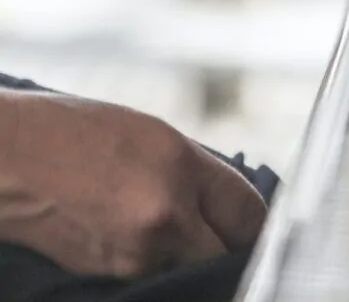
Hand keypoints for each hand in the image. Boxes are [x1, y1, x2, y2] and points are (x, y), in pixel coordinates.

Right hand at [0, 90, 265, 276]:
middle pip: (229, 253)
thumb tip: (234, 210)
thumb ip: (198, 174)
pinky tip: (149, 246)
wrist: (4, 159)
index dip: (258, 224)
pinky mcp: (110, 276)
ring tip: (174, 236)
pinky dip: (162, 267)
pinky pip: (157, 278)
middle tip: (225, 241)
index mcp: (181, 165)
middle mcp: (165, 213)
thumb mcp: (152, 136)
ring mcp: (136, 252)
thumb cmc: (73, 135)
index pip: (251, 213)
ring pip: (193, 270)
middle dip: (231, 248)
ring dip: (194, 259)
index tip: (256, 229)